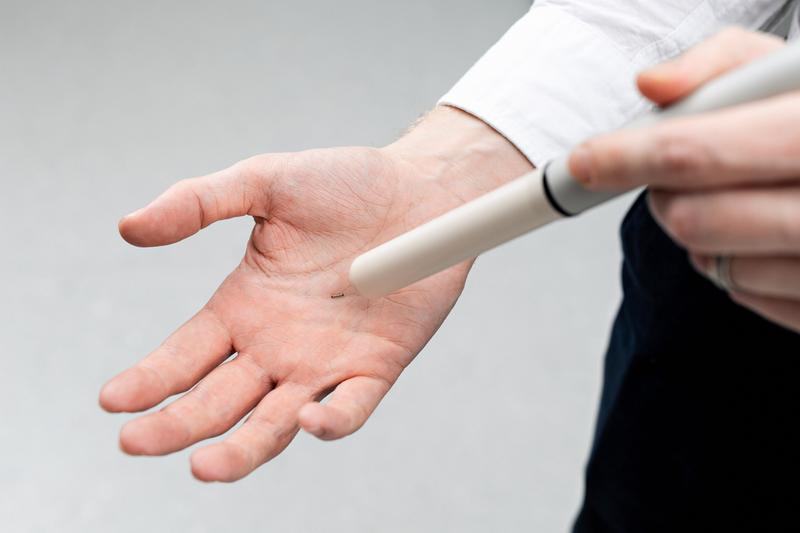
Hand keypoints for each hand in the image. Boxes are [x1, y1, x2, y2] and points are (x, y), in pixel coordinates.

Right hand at [100, 107, 531, 481]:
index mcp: (244, 306)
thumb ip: (199, 202)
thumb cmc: (347, 184)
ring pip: (273, 423)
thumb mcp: (266, 182)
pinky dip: (329, 423)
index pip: (184, 356)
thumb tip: (127, 228)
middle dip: (175, 424)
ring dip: (239, 449)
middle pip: (216, 400)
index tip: (112, 399)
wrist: (424, 191)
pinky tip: (305, 419)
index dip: (149, 379)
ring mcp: (325, 362)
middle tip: (135, 442)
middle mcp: (277, 345)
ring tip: (202, 466)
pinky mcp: (376, 368)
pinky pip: (349, 409)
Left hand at [568, 28, 799, 332]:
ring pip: (711, 264)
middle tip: (674, 176)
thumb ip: (722, 66)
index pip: (696, 151)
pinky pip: (745, 295)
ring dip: (702, 234)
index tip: (586, 162)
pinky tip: (768, 235)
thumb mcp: (791, 71)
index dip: (626, 157)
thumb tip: (651, 86)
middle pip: (691, 218)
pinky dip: (737, 266)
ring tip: (744, 198)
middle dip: (663, 196)